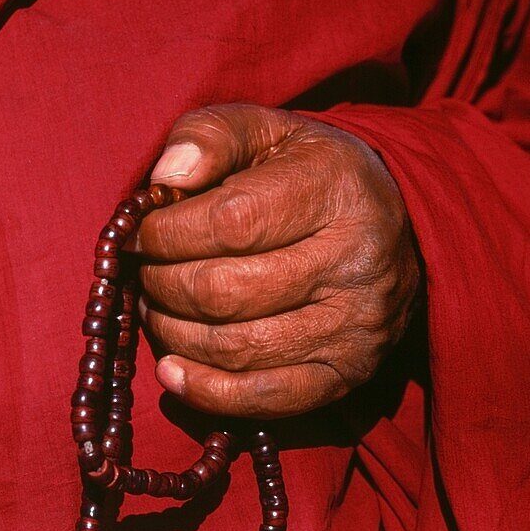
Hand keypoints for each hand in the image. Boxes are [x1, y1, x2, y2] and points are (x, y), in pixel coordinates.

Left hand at [134, 104, 420, 417]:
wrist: (389, 227)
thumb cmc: (303, 174)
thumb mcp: (263, 131)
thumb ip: (208, 136)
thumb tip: (164, 177)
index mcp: (334, 188)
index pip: (227, 223)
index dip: (165, 233)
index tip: (141, 232)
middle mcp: (355, 261)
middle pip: (222, 292)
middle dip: (162, 284)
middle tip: (146, 272)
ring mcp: (355, 326)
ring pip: (233, 347)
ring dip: (172, 332)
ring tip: (157, 307)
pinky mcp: (346, 375)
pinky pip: (261, 399)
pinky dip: (204, 390)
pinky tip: (170, 369)